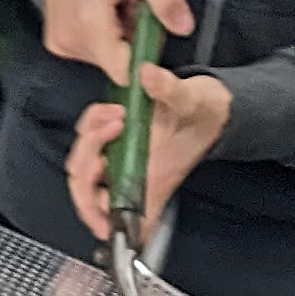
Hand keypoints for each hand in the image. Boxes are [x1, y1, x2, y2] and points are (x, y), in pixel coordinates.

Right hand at [41, 0, 195, 83]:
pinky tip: (106, 10)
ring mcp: (62, 43)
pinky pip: (97, 52)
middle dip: (136, 39)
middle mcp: (69, 38)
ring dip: (123, 35)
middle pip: (120, 64)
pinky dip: (109, 34)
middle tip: (134, 5)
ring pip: (110, 58)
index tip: (152, 32)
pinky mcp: (60, 43)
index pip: (123, 71)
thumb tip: (183, 27)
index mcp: (88, 22)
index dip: (146, 60)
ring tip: (119, 3)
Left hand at [69, 66, 232, 242]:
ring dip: (89, 138)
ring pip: (83, 167)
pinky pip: (90, 144)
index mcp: (150, 184)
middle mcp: (133, 180)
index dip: (96, 215)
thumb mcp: (192, 100)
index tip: (99, 183)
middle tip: (104, 132)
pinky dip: (92, 125)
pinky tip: (110, 111)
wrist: (211, 107)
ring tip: (114, 114)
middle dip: (85, 161)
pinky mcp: (117, 147)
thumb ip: (170, 89)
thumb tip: (147, 75)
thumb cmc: (204, 114)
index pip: (115, 220)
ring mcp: (123, 164)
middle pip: (87, 193)